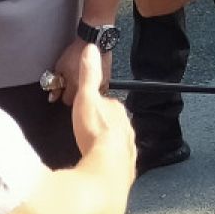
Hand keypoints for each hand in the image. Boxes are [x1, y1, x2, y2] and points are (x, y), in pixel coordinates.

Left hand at [51, 38, 112, 105]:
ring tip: (82, 76)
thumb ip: (55, 84)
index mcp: (76, 86)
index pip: (66, 100)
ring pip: (90, 93)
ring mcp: (100, 84)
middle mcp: (88, 88)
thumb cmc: (77, 51)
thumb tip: (53, 96)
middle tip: (71, 81)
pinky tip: (91, 75)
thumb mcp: (60, 66)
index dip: (62, 94)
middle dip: (74, 92)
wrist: (94, 41)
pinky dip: (94, 84)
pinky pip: (99, 87)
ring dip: (85, 88)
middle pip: (79, 98)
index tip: (62, 88)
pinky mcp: (107, 79)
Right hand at [68, 44, 134, 172]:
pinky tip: (104, 163)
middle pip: (114, 122)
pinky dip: (111, 159)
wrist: (108, 166)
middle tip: (90, 129)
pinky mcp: (125, 166)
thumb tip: (92, 47)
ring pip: (118, 140)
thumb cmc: (95, 131)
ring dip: (109, 142)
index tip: (88, 109)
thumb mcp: (87, 97)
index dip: (97, 105)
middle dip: (105, 124)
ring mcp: (127, 147)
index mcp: (117, 110)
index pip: (108, 103)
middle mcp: (126, 127)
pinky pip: (118, 159)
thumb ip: (89, 74)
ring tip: (96, 146)